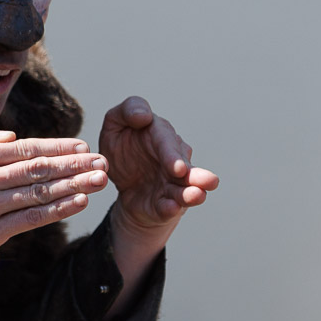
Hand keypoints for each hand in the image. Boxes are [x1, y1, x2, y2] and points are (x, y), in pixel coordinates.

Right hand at [0, 120, 107, 305]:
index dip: (57, 146)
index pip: (23, 148)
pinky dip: (57, 210)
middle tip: (102, 161)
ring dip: (74, 185)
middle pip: (36, 169)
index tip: (83, 145)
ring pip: (37, 193)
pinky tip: (79, 202)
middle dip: (74, 164)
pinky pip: (30, 219)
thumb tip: (12, 136)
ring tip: (100, 179)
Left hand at [99, 96, 217, 243]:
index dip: (173, 156)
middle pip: (186, 169)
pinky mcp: (163, 204)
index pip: (168, 145)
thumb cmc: (120, 145)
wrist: (113, 178)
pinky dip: (169, 209)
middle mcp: (172, 161)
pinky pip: (167, 208)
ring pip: (183, 190)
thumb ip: (129, 111)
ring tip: (198, 196)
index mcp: (161, 138)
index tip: (177, 168)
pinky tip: (171, 208)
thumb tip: (144, 115)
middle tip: (207, 182)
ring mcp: (170, 184)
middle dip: (195, 176)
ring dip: (191, 194)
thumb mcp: (115, 124)